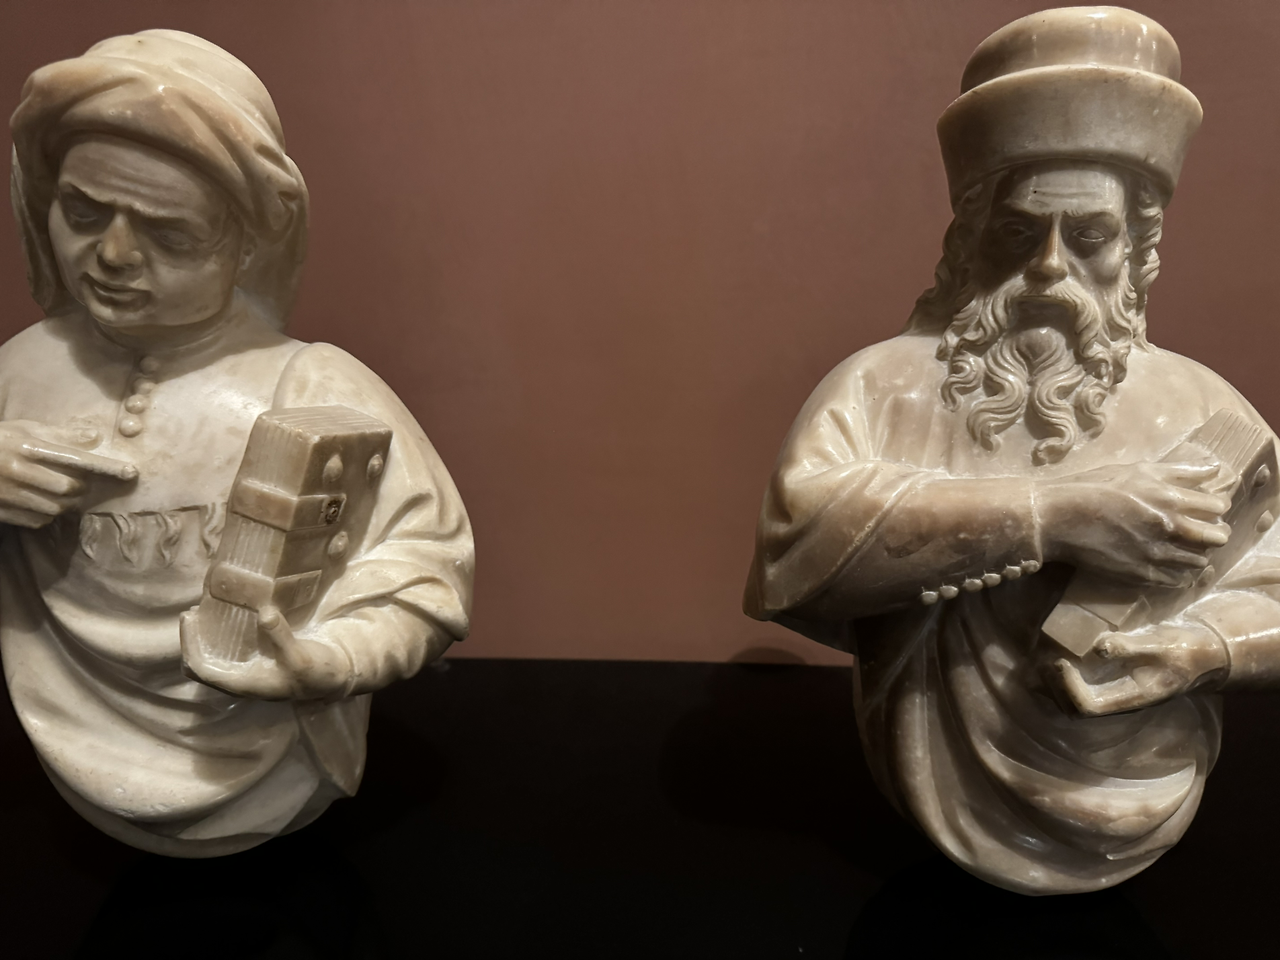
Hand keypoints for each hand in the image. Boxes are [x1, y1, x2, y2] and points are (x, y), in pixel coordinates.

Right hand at [0, 419, 136, 526]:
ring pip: (55, 508)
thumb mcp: (24, 428)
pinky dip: (46, 516)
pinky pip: (38, 521)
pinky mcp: (1, 511)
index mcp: (28, 446)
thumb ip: (60, 434)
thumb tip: (94, 436)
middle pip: (69, 488)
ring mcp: (8, 493)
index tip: (131, 473)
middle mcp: (19, 470)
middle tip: (78, 484)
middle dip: (80, 489)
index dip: (106, 467)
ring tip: (59, 494)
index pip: (76, 458)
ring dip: (65, 504)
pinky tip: (40, 503)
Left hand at [180, 605, 353, 700]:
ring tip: (203, 611)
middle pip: (201, 665)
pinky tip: (228, 616)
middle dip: (192, 640)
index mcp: (244, 684)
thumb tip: (264, 612)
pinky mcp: (260, 659)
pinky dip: (222, 634)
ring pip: (214, 657)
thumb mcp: (300, 656)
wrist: (339, 675)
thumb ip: (280, 637)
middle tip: (192, 612)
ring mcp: (250, 669)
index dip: (189, 644)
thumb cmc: (318, 672)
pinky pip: (231, 649)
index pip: (201, 668)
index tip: (189, 617)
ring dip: (204, 637)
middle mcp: (242, 679)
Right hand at [1036, 459, 1232, 586]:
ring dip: (1196, 554)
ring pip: (1199, 561)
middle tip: (1201, 531)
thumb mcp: (1137, 469)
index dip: (1216, 507)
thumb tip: (1214, 469)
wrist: (1057, 517)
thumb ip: (1179, 471)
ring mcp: (1156, 553)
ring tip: (1182, 548)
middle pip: (1217, 537)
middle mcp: (1169, 527)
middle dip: (1214, 533)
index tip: (1206, 509)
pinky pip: (1177, 580)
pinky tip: (1168, 564)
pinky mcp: (1141, 574)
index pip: (1218, 507)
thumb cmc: (1093, 487)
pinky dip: (1179, 574)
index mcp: (1169, 498)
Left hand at [1055, 621, 1227, 715]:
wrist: (1203, 656)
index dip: (1068, 688)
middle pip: (1075, 711)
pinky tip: (1056, 658)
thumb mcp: (1160, 644)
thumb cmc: (1182, 649)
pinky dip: (1062, 679)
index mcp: (1132, 698)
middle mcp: (1120, 703)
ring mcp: (1116, 696)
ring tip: (1043, 660)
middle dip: (1054, 689)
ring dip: (1054, 686)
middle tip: (1043, 661)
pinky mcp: (1113, 686)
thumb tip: (1098, 647)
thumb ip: (1130, 647)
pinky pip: (1081, 690)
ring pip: (1075, 704)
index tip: (1060, 661)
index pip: (1088, 706)